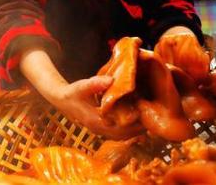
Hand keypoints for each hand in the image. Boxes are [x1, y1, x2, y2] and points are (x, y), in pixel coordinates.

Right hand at [19, 48, 142, 138]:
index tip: (145, 114)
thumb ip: (95, 84)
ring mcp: (100, 130)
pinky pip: (119, 133)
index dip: (133, 124)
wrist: (63, 100)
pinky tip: (137, 121)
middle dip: (138, 128)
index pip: (119, 127)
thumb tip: (111, 80)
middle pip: (124, 134)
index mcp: (96, 121)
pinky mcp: (102, 127)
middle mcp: (99, 129)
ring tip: (148, 120)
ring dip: (135, 130)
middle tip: (151, 118)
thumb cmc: (73, 92)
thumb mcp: (81, 86)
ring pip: (122, 135)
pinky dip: (129, 130)